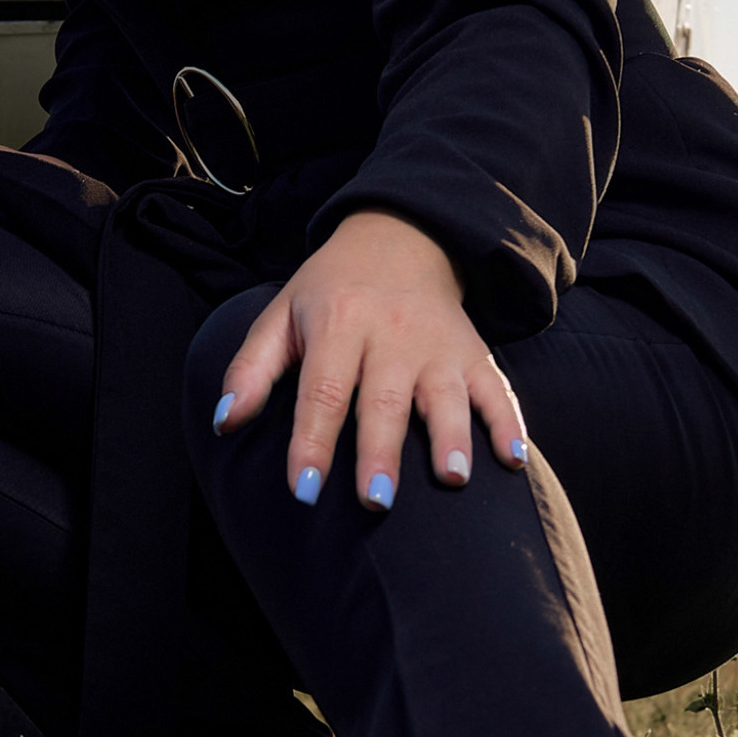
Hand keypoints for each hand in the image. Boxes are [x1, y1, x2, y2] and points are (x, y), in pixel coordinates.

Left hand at [212, 209, 528, 509]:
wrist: (400, 236)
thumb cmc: (330, 291)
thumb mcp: (281, 315)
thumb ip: (251, 369)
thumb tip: (223, 423)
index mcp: (337, 323)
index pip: (322, 389)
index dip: (311, 441)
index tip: (304, 489)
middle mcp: (390, 334)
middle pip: (385, 399)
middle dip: (381, 451)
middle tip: (375, 500)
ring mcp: (438, 345)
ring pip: (446, 395)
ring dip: (452, 438)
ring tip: (454, 478)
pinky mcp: (474, 352)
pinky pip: (497, 389)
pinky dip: (509, 423)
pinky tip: (514, 460)